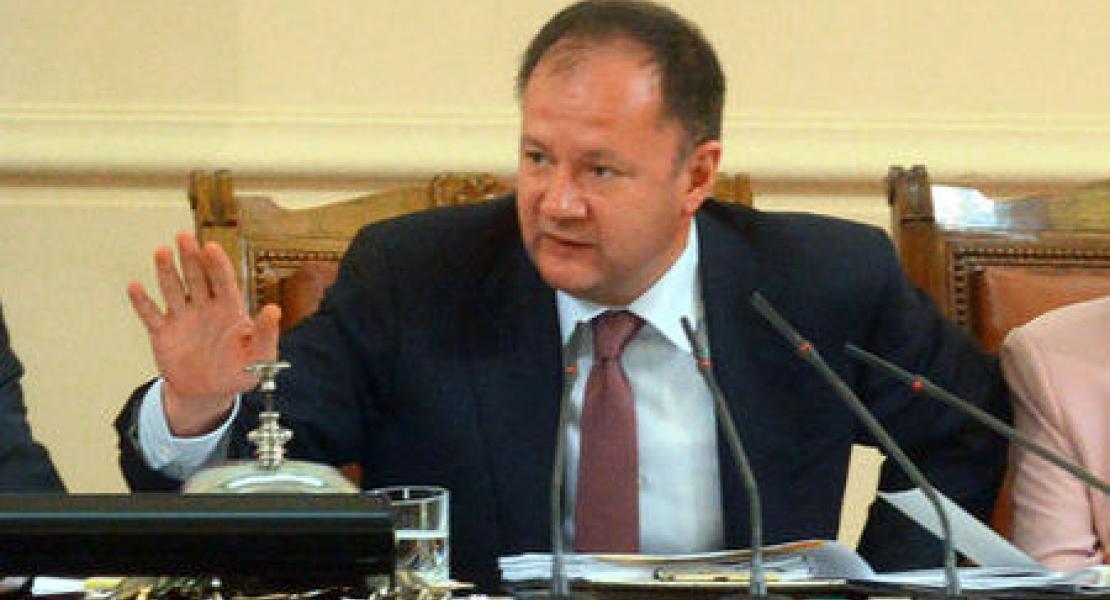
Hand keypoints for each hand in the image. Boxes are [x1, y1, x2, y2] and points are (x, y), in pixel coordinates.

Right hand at [127, 232, 280, 435]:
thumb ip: (266, 334)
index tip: (211, 247)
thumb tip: (274, 310)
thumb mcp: (260, 356)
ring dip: (167, 271)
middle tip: (184, 236)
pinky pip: (151, 315)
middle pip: (197, 277)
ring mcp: (183, 318)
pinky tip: (135, 286)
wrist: (210, 393)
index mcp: (230, 309)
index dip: (217, 264)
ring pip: (173, 289)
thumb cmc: (240, 372)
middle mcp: (205, 307)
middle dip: (191, 257)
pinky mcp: (163, 333)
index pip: (224, 281)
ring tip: (162, 251)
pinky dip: (143, 302)